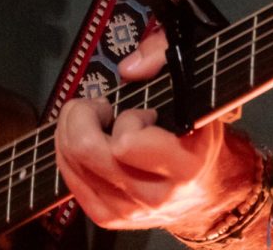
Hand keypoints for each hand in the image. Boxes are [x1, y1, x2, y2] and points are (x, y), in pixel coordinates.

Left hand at [55, 31, 235, 231]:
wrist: (204, 187)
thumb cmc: (196, 129)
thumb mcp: (193, 81)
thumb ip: (165, 55)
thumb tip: (128, 69)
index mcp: (185, 164)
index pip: (127, 143)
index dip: (127, 118)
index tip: (141, 112)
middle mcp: (156, 195)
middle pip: (88, 151)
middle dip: (83, 115)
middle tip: (100, 106)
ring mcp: (129, 212)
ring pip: (73, 163)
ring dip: (72, 130)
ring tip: (95, 120)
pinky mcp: (109, 218)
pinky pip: (70, 180)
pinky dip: (68, 152)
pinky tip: (89, 140)